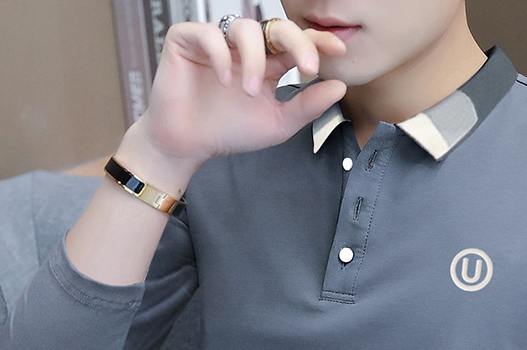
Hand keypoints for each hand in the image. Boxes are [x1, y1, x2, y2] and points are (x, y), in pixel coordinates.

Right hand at [117, 18, 347, 190]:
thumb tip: (340, 87)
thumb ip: (307, 106)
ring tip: (251, 91)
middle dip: (297, 42)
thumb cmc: (230, 132)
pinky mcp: (187, 40)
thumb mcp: (277, 123)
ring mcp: (218, 41)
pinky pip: (208, 33)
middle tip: (308, 68)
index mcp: (268, 63)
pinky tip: (224, 81)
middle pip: (276, 27)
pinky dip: (220, 55)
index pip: (295, 43)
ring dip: (255, 60)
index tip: (338, 51)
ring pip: (245, 28)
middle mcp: (245, 48)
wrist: (189, 145)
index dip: (316, 42)